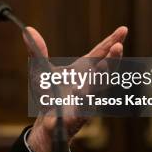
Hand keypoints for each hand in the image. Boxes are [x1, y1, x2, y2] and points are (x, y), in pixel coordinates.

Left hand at [25, 26, 127, 151]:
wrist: (46, 121)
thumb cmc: (48, 94)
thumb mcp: (39, 70)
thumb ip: (37, 51)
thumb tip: (28, 29)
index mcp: (83, 70)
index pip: (100, 53)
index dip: (112, 41)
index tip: (124, 29)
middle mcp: (89, 84)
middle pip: (105, 70)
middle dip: (113, 59)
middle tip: (118, 46)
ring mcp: (85, 101)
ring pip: (96, 91)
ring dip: (100, 78)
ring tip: (103, 64)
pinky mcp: (76, 118)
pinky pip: (80, 110)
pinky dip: (81, 101)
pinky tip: (79, 92)